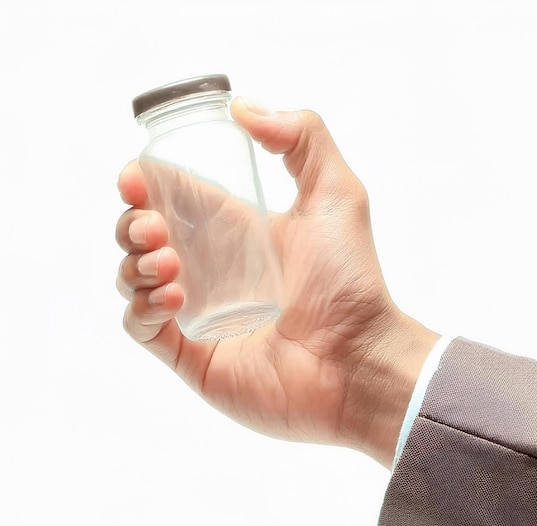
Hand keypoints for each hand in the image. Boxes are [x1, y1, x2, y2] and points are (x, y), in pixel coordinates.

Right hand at [116, 98, 438, 467]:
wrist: (358, 359)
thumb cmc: (350, 281)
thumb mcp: (337, 194)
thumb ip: (303, 138)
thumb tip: (243, 109)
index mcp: (238, 234)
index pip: (175, 202)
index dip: (147, 186)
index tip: (136, 177)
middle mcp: (214, 272)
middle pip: (144, 238)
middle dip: (132, 224)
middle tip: (152, 226)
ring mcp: (199, 315)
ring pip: (134, 279)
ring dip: (135, 263)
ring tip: (169, 262)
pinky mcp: (192, 356)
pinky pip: (141, 327)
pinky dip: (141, 307)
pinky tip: (172, 296)